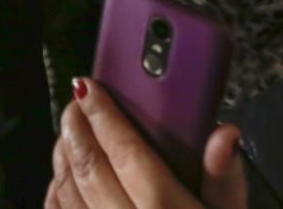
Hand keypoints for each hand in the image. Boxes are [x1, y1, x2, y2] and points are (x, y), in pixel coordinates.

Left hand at [45, 78, 245, 208]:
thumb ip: (226, 180)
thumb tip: (223, 133)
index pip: (128, 153)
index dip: (104, 115)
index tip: (89, 86)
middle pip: (90, 170)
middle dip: (76, 129)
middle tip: (75, 103)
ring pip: (67, 195)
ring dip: (63, 158)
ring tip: (68, 132)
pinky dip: (56, 196)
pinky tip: (61, 179)